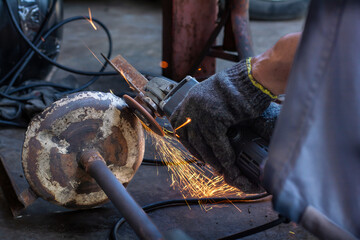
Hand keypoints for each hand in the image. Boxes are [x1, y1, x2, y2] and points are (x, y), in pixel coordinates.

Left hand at [170, 59, 272, 192]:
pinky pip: (217, 144)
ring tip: (221, 169)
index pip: (178, 124)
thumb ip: (207, 111)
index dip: (186, 140)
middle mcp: (191, 105)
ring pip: (202, 144)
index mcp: (190, 99)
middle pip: (189, 137)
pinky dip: (224, 156)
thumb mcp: (214, 97)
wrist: (251, 79)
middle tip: (211, 164)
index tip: (195, 151)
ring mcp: (201, 112)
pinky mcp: (214, 118)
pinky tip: (229, 164)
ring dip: (212, 160)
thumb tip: (208, 133)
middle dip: (200, 154)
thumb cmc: (238, 88)